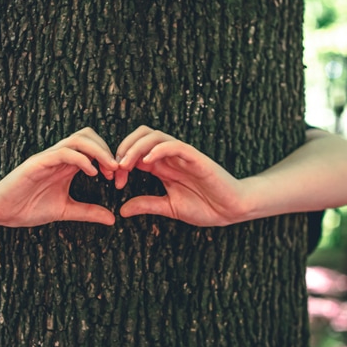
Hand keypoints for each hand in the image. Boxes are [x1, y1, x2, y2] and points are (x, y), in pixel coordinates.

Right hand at [0, 128, 117, 226]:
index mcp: (66, 164)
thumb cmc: (29, 207)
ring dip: (98, 151)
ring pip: (78, 139)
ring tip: (110, 169)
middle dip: (107, 149)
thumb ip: (88, 211)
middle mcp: (59, 156)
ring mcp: (48, 157)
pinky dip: (81, 159)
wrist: (1, 210)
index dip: (110, 157)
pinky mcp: (38, 162)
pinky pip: (63, 152)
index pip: (93, 146)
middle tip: (117, 170)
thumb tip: (112, 218)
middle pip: (88, 135)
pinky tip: (91, 173)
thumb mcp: (66, 210)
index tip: (120, 176)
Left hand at [115, 126, 250, 225]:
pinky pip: (174, 145)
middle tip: (115, 169)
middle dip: (124, 148)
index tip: (114, 182)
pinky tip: (146, 162)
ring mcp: (183, 155)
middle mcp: (170, 156)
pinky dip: (158, 149)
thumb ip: (147, 204)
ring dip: (136, 147)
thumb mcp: (169, 207)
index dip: (120, 162)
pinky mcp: (196, 157)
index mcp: (163, 166)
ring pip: (155, 136)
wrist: (231, 210)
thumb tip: (122, 210)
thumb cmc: (205, 207)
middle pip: (142, 136)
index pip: (135, 152)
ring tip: (125, 164)